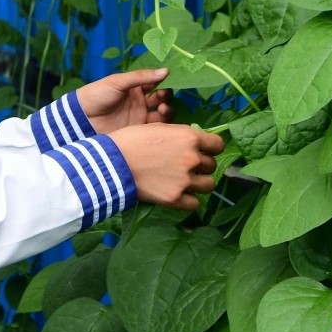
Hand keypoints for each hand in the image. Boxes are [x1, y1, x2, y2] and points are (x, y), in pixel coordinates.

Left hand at [76, 68, 173, 133]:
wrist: (82, 118)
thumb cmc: (98, 94)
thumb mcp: (118, 82)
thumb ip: (141, 77)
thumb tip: (166, 70)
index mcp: (135, 87)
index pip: (156, 83)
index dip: (164, 81)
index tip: (171, 79)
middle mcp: (140, 101)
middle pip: (161, 98)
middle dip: (166, 96)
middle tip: (163, 96)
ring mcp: (139, 117)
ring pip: (161, 114)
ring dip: (166, 110)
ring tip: (162, 109)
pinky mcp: (137, 132)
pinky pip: (154, 128)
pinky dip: (162, 125)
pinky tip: (161, 121)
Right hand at [108, 123, 222, 210]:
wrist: (112, 162)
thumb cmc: (131, 140)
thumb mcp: (159, 127)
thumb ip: (180, 134)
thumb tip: (192, 141)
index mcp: (190, 138)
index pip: (218, 144)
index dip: (211, 147)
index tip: (205, 150)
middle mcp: (192, 159)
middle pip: (212, 165)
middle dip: (202, 165)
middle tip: (186, 165)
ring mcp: (185, 180)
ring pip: (209, 185)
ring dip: (200, 182)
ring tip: (186, 181)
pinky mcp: (175, 198)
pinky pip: (195, 203)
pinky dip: (189, 199)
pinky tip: (179, 194)